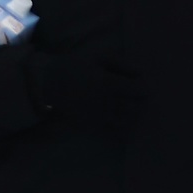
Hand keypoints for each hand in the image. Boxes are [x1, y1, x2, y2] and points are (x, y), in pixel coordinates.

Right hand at [24, 49, 144, 130]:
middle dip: (141, 102)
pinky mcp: (92, 127)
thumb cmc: (75, 66)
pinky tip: (127, 128)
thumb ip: (122, 64)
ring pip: (127, 121)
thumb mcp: (99, 57)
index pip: (139, 90)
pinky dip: (124, 132)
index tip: (141, 86)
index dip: (144, 88)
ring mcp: (100, 117)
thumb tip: (141, 73)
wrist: (49, 83)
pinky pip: (113, 134)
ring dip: (135, 116)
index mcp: (109, 83)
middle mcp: (107, 102)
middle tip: (139, 98)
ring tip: (133, 111)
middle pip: (136, 107)